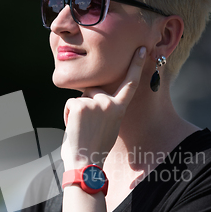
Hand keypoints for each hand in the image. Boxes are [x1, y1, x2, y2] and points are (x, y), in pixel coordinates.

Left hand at [61, 47, 145, 168]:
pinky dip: (68, 115)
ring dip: (76, 112)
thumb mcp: (107, 127)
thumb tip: (95, 101)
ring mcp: (95, 103)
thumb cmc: (94, 149)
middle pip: (93, 90)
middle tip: (86, 127)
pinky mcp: (80, 105)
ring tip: (81, 130)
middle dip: (86, 103)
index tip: (142, 49)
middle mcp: (109, 103)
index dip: (136, 65)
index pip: (130, 83)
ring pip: (80, 98)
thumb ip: (105, 110)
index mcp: (119, 109)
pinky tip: (74, 128)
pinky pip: (70, 104)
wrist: (85, 162)